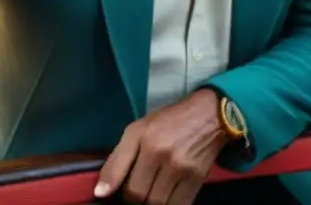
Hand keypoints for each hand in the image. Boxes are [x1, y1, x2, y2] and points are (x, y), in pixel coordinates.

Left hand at [95, 89, 228, 203]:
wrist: (210, 114)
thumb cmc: (169, 120)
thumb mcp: (138, 130)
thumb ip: (116, 161)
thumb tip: (100, 193)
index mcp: (147, 142)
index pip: (128, 186)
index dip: (121, 196)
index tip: (119, 194)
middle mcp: (164, 156)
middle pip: (142, 197)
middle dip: (136, 200)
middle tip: (137, 190)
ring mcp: (184, 169)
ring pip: (159, 204)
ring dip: (152, 203)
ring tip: (150, 193)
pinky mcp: (198, 178)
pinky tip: (166, 197)